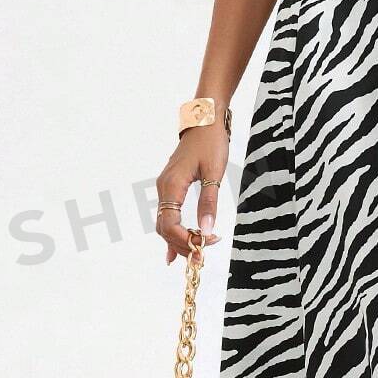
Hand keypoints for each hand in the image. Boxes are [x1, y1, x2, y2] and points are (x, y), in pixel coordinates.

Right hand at [155, 127, 228, 263]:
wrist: (205, 120)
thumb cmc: (211, 142)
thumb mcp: (214, 173)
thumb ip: (209, 202)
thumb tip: (207, 230)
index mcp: (171, 186)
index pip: (169, 224)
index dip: (185, 239)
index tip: (205, 244)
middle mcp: (163, 188)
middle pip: (164, 228)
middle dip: (182, 244)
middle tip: (202, 256)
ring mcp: (166, 187)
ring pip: (165, 223)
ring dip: (178, 240)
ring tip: (194, 256)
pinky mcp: (171, 186)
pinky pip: (168, 214)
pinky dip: (172, 233)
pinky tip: (174, 251)